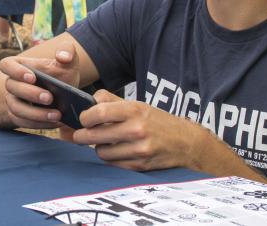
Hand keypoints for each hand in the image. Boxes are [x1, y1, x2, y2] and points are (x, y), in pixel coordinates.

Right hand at [0, 45, 80, 128]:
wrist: (64, 96)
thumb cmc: (62, 75)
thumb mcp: (67, 62)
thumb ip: (67, 52)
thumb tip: (63, 57)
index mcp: (19, 65)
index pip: (7, 65)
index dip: (16, 71)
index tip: (33, 77)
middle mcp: (13, 83)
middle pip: (12, 88)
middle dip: (30, 94)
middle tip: (50, 98)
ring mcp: (14, 101)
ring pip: (16, 108)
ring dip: (36, 114)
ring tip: (57, 115)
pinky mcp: (19, 117)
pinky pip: (23, 122)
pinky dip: (40, 124)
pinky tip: (55, 122)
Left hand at [70, 90, 206, 171]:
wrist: (186, 143)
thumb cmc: (158, 121)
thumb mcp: (138, 105)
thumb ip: (112, 100)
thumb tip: (88, 101)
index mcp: (135, 110)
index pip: (99, 113)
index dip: (85, 117)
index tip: (83, 119)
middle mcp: (137, 129)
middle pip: (95, 135)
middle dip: (82, 136)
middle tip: (80, 135)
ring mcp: (139, 150)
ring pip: (102, 153)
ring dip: (99, 148)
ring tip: (104, 143)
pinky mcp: (140, 166)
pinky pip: (113, 164)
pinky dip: (110, 159)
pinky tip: (116, 152)